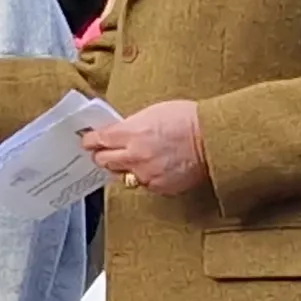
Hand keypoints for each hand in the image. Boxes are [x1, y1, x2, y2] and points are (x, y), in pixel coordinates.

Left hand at [81, 99, 207, 195]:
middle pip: (103, 160)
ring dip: (122, 167)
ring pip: (122, 175)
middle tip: (102, 151)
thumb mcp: (153, 112)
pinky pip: (143, 184)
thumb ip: (132, 126)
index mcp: (131, 133)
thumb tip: (119, 133)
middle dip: (101, 154)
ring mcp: (145, 174)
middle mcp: (134, 156)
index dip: (90, 140)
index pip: (99, 140)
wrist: (212, 138)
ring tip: (131, 159)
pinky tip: (153, 167)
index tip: (87, 140)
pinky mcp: (159, 187)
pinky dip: (144, 177)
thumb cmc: (188, 119)